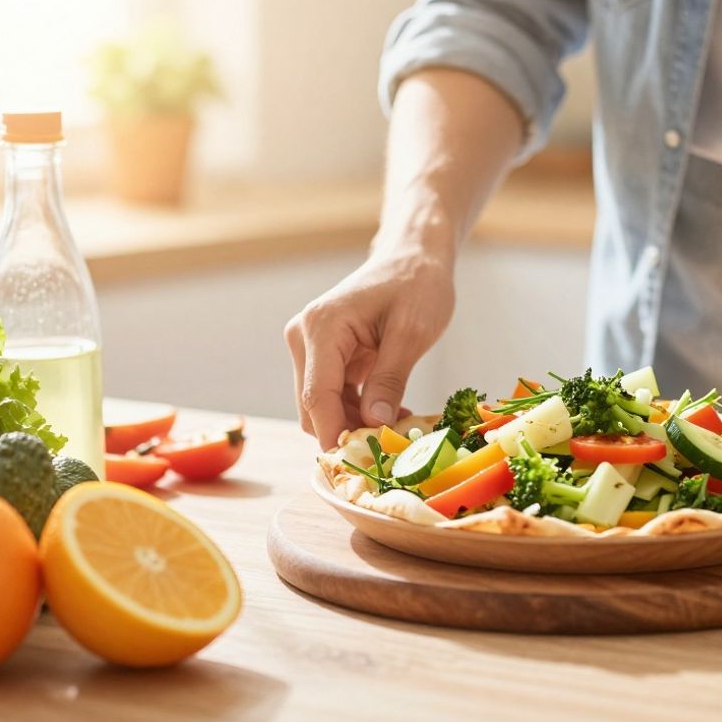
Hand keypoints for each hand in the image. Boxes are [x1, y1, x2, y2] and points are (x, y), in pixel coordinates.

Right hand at [285, 249, 453, 448]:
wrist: (413, 257)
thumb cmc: (416, 284)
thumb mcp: (411, 333)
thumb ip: (390, 379)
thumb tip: (373, 424)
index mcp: (322, 328)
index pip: (318, 397)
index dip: (336, 435)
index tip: (358, 464)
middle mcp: (305, 337)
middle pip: (314, 407)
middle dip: (348, 431)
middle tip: (393, 445)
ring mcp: (311, 346)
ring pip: (323, 406)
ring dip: (356, 422)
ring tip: (399, 425)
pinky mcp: (324, 354)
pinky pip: (334, 395)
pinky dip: (358, 409)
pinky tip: (391, 412)